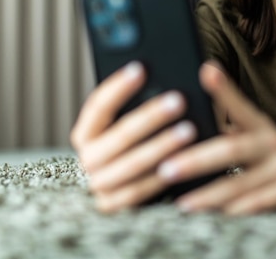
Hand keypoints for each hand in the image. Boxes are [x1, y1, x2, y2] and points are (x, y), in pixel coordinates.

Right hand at [70, 62, 198, 211]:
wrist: (143, 185)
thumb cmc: (145, 142)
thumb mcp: (138, 121)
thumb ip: (143, 101)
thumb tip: (159, 72)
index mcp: (86, 133)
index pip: (98, 106)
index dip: (118, 87)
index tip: (141, 68)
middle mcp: (87, 159)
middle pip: (118, 135)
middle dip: (150, 116)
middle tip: (178, 99)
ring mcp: (99, 185)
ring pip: (131, 164)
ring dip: (161, 146)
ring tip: (190, 129)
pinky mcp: (114, 207)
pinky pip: (138, 192)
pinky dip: (161, 176)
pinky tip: (183, 161)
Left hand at [155, 62, 275, 214]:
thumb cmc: (266, 150)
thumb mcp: (251, 131)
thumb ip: (222, 123)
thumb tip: (181, 113)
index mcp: (260, 124)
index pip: (240, 105)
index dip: (225, 89)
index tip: (206, 72)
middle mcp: (274, 143)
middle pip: (233, 149)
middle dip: (197, 161)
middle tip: (166, 169)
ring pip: (242, 184)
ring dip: (209, 195)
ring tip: (181, 202)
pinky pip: (258, 205)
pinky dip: (233, 211)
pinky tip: (211, 216)